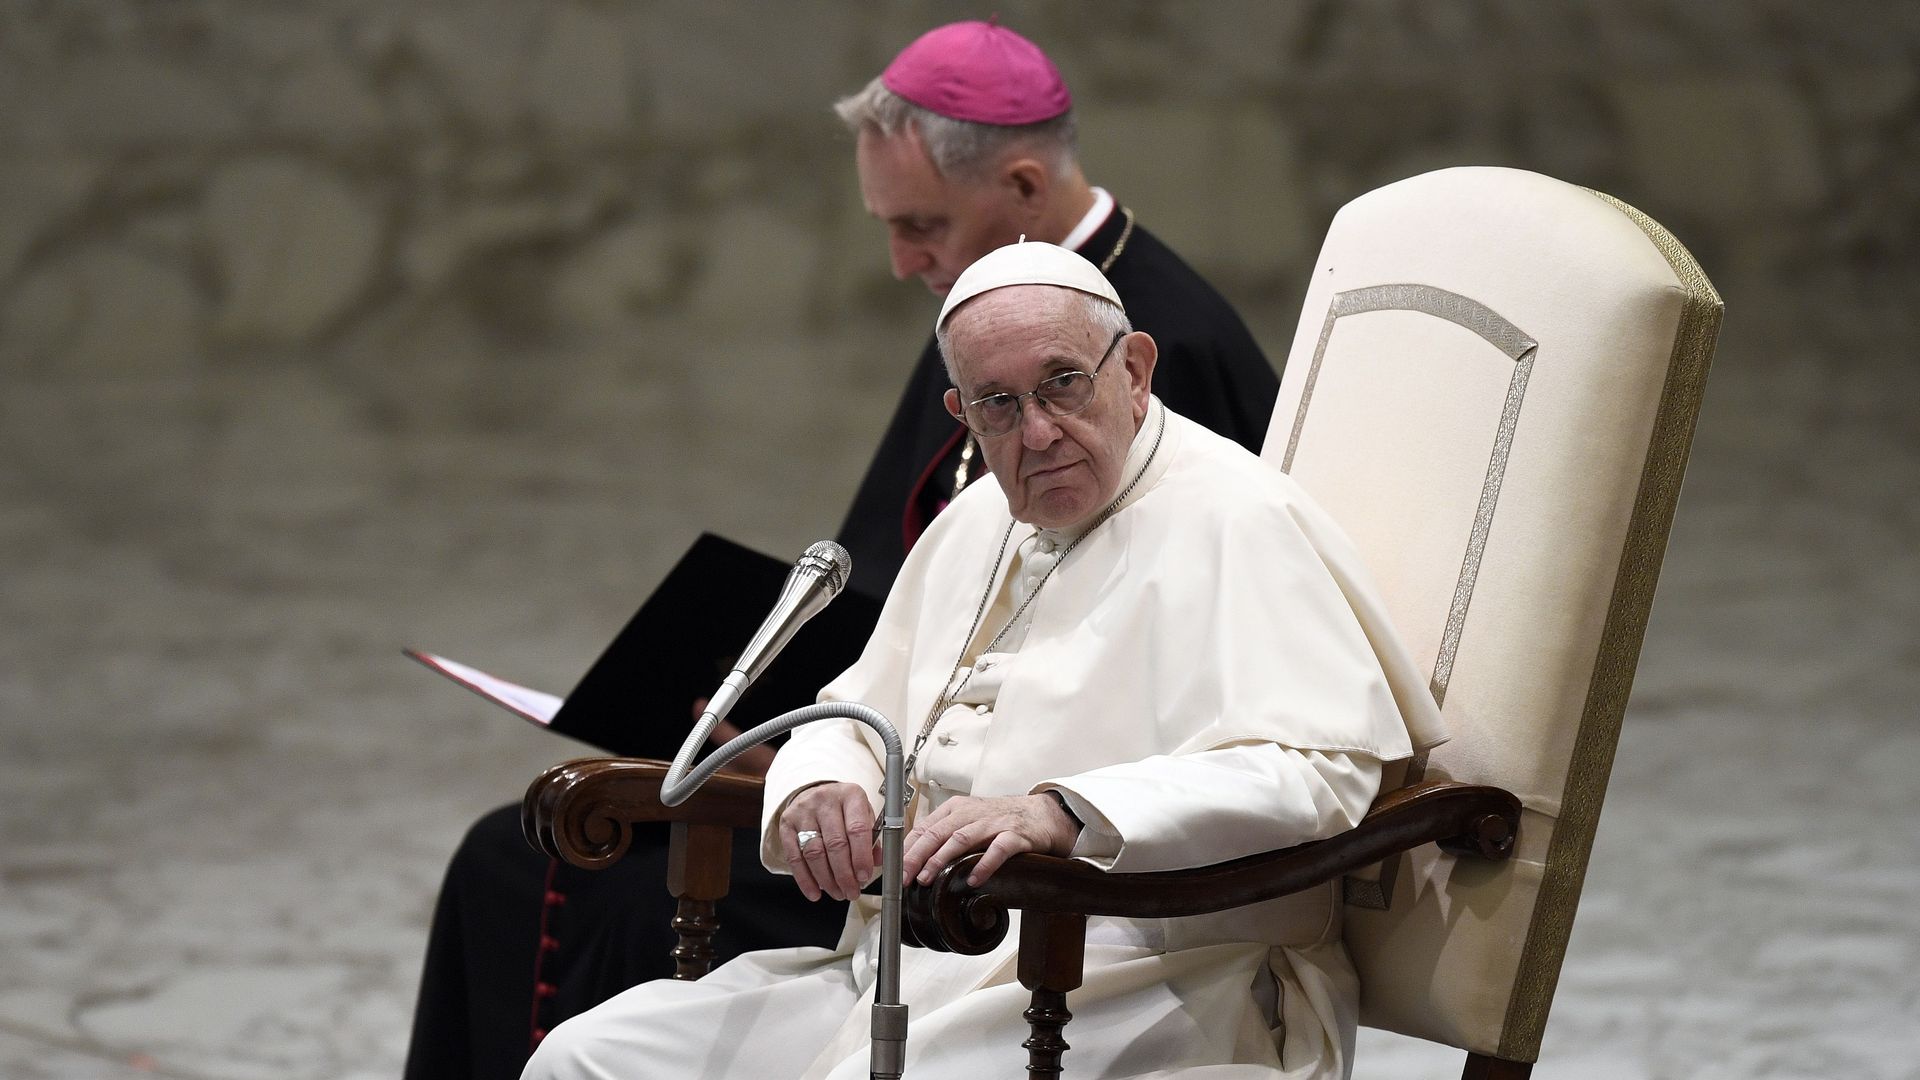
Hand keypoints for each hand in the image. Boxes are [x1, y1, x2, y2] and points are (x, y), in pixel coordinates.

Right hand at [779, 782, 877, 901]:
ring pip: (814, 853)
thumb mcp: (863, 815)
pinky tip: (815, 892)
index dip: (861, 857)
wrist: (815, 794)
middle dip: (844, 874)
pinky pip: (795, 857)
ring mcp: (803, 812)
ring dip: (827, 879)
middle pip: (835, 844)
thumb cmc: (843, 809)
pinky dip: (805, 879)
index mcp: (851, 795)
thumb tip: (877, 863)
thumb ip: (872, 838)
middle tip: (851, 891)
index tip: (864, 876)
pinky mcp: (787, 824)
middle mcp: (825, 800)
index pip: (857, 829)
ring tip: (837, 893)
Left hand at [901, 793, 1080, 887]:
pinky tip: (973, 879)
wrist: (1043, 815)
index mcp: (957, 809)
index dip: (908, 848)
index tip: (895, 869)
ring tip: (929, 879)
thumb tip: (915, 858)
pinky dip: (984, 864)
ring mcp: (994, 823)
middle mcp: (973, 813)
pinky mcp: (1016, 835)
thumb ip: (946, 834)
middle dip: (917, 856)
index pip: (925, 827)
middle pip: (938, 833)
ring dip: (941, 860)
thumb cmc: (1002, 820)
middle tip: (906, 877)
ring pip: (961, 839)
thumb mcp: (969, 821)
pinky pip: (998, 850)